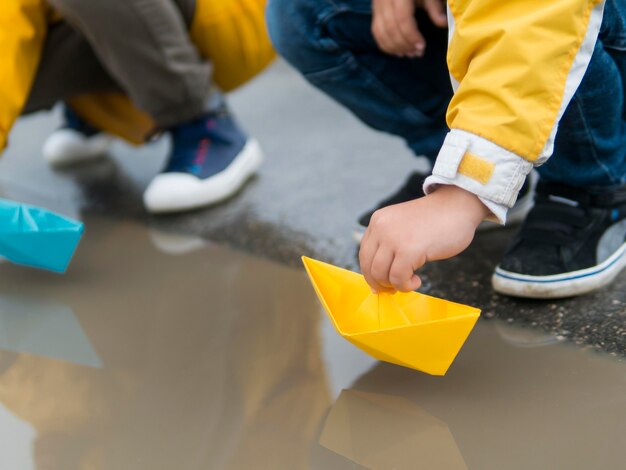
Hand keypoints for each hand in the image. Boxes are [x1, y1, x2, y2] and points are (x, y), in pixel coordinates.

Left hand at [359, 185, 490, 292]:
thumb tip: (378, 279)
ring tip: (410, 281)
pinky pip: (398, 278)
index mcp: (378, 221)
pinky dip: (406, 285)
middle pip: (368, 266)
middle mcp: (381, 228)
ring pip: (380, 274)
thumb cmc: (436, 220)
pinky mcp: (408, 250)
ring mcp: (394, 238)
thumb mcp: (402, 226)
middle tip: (394, 289)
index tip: (382, 284)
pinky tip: (417, 280)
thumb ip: (389, 244)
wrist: (458, 206)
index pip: (364, 254)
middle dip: (380, 283)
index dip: (371, 273)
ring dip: (394, 285)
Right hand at [372, 0, 446, 57]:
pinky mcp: (374, 11)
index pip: (402, 19)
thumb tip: (442, 23)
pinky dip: (384, 44)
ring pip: (380, 31)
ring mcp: (377, 5)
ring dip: (394, 47)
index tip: (422, 47)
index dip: (411, 35)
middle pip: (390, 28)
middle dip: (404, 44)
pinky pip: (375, 31)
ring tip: (408, 54)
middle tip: (416, 54)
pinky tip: (396, 51)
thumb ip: (434, 7)